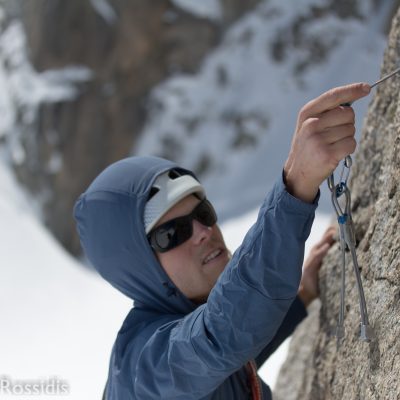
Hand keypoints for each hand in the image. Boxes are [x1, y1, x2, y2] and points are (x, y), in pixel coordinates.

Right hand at [284, 83, 369, 202]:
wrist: (297, 173)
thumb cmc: (308, 146)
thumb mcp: (309, 124)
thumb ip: (326, 111)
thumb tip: (355, 95)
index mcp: (306, 114)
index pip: (333, 96)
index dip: (352, 90)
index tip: (366, 88)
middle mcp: (311, 125)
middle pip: (348, 113)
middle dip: (347, 122)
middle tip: (334, 134)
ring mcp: (318, 140)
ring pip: (351, 129)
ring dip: (346, 137)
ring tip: (331, 145)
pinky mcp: (327, 154)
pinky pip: (351, 144)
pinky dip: (348, 149)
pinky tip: (336, 153)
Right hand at [298, 226, 335, 306]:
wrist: (305, 291)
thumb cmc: (316, 280)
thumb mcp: (324, 268)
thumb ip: (329, 260)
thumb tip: (343, 254)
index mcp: (318, 254)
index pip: (324, 241)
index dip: (330, 234)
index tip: (339, 226)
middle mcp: (314, 255)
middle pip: (322, 241)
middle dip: (328, 234)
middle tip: (337, 226)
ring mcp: (311, 260)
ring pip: (319, 247)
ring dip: (325, 239)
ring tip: (332, 233)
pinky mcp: (309, 266)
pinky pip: (316, 257)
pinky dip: (321, 251)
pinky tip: (326, 246)